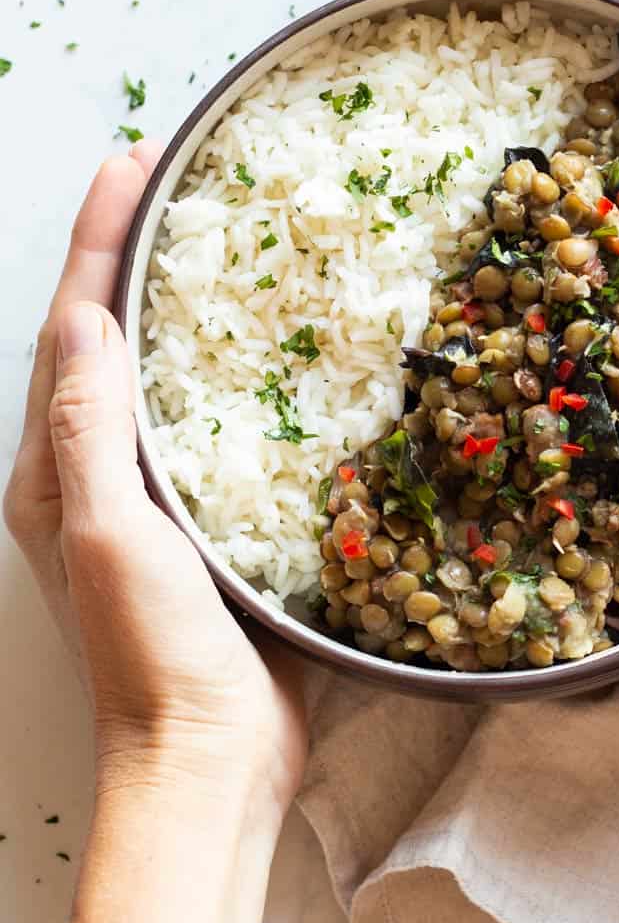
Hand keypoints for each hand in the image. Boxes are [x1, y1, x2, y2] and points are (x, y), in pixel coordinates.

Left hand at [4, 148, 307, 826]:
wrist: (208, 758)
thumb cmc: (153, 657)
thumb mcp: (111, 533)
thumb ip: (90, 426)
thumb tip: (80, 315)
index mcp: (55, 469)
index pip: (72, 328)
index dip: (95, 240)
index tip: (128, 164)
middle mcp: (91, 472)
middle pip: (102, 336)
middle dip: (124, 251)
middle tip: (164, 177)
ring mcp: (147, 495)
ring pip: (153, 372)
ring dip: (170, 298)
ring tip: (208, 237)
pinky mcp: (202, 520)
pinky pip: (204, 421)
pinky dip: (221, 367)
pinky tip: (259, 349)